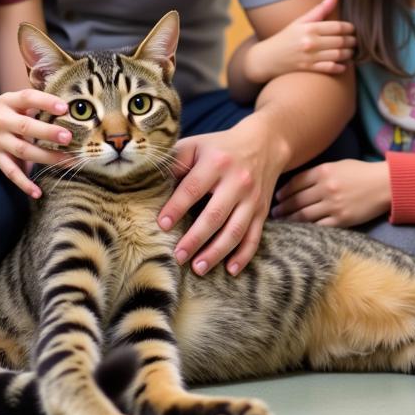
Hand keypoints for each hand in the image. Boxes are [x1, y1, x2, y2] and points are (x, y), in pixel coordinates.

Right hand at [0, 90, 71, 198]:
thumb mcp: (10, 103)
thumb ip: (32, 105)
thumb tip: (67, 109)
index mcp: (8, 102)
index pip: (28, 98)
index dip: (46, 102)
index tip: (64, 107)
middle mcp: (2, 121)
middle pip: (27, 127)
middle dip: (48, 132)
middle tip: (68, 137)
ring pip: (23, 151)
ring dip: (46, 157)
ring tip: (67, 161)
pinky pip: (10, 172)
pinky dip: (23, 183)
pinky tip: (37, 192)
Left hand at [157, 113, 289, 275]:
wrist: (264, 143)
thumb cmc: (219, 148)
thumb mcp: (197, 145)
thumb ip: (175, 161)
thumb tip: (151, 183)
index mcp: (216, 162)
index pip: (193, 188)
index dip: (176, 207)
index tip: (161, 225)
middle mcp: (237, 181)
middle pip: (215, 214)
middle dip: (195, 238)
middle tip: (178, 256)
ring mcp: (252, 198)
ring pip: (235, 230)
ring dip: (217, 252)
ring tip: (198, 268)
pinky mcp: (262, 211)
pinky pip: (254, 237)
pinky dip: (243, 256)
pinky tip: (230, 270)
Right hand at [243, 0, 355, 82]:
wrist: (268, 57)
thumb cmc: (286, 37)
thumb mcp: (301, 21)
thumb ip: (320, 8)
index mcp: (310, 28)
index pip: (338, 27)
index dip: (350, 28)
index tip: (352, 29)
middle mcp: (310, 42)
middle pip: (341, 41)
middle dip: (352, 41)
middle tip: (354, 41)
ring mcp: (310, 57)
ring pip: (339, 55)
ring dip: (349, 54)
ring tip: (351, 51)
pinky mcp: (309, 69)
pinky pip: (330, 68)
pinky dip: (341, 67)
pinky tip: (344, 64)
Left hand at [272, 159, 389, 227]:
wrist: (385, 184)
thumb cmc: (361, 173)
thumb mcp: (338, 166)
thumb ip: (318, 173)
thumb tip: (297, 183)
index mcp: (324, 172)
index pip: (296, 182)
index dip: (284, 191)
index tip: (277, 197)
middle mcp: (326, 188)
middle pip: (297, 200)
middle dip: (283, 207)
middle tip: (274, 212)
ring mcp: (334, 205)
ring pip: (304, 215)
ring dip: (291, 219)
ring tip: (283, 222)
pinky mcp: (342, 220)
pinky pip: (319, 226)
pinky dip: (307, 229)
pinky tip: (300, 230)